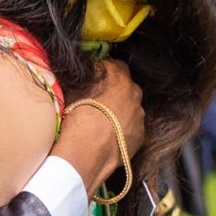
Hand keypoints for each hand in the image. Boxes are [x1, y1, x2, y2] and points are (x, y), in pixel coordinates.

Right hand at [54, 60, 146, 193]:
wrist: (88, 150)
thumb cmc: (79, 116)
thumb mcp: (75, 88)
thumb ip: (87, 77)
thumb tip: (88, 72)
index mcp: (119, 78)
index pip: (117, 65)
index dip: (107, 70)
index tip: (98, 77)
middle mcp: (134, 94)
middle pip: (128, 86)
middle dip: (117, 90)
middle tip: (101, 100)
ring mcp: (139, 115)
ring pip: (132, 108)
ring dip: (122, 110)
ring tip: (104, 121)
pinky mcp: (140, 135)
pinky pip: (133, 127)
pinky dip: (124, 128)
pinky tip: (110, 135)